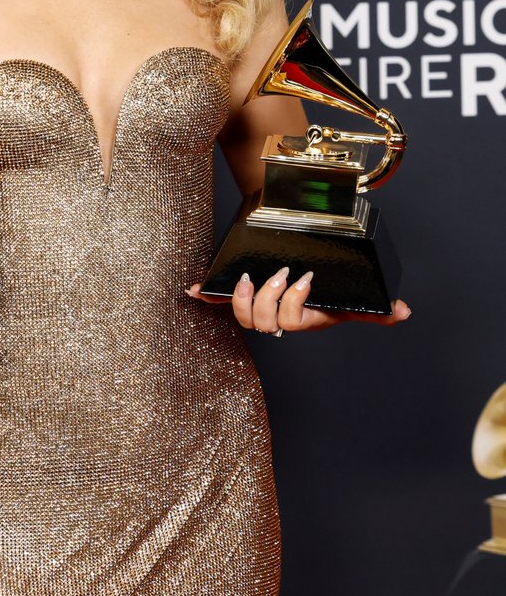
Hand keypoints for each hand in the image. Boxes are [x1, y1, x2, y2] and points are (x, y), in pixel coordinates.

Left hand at [186, 269, 411, 333]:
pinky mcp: (242, 295)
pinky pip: (219, 300)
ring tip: (248, 278)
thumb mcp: (352, 300)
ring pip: (242, 317)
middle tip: (279, 274)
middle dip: (267, 298)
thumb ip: (375, 311)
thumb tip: (403, 311)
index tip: (303, 278)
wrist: (309, 273)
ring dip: (241, 298)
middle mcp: (277, 317)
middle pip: (262, 322)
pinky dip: (205, 295)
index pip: (289, 322)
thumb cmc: (329, 291)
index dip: (291, 303)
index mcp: (301, 319)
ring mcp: (259, 308)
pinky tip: (192, 289)